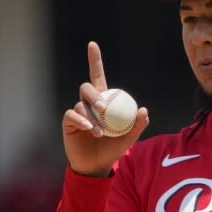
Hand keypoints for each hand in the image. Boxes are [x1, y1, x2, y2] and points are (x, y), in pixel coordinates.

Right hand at [62, 41, 148, 176]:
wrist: (96, 166)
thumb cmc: (113, 149)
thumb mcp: (129, 138)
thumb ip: (137, 125)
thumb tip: (144, 110)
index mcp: (103, 101)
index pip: (97, 75)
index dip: (94, 60)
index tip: (92, 45)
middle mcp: (88, 104)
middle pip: (87, 88)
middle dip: (95, 96)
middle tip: (103, 109)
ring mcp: (77, 113)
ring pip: (80, 104)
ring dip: (91, 116)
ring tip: (100, 132)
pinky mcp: (68, 123)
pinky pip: (72, 115)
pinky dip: (81, 121)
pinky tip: (90, 130)